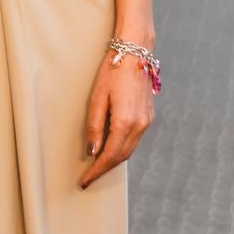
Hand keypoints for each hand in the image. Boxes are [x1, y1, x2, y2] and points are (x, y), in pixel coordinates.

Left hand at [79, 47, 156, 187]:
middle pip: (121, 157)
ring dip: (114, 160)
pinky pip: (135, 139)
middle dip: (105, 169)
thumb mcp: (96, 98)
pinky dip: (122, 148)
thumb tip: (93, 152)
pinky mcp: (148, 116)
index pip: (110, 156)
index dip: (97, 171)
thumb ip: (95, 127)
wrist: (135, 53)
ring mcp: (146, 121)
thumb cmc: (112, 72)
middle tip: (89, 177)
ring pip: (129, 150)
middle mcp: (140, 125)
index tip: (85, 181)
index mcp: (125, 122)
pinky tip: (111, 148)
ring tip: (98, 165)